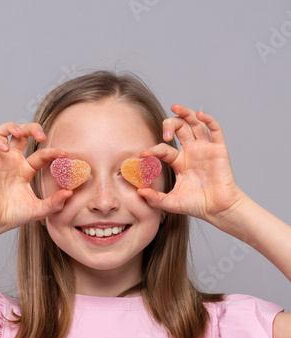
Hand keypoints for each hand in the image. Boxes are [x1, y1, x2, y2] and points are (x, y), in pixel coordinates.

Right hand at [0, 122, 72, 233]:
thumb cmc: (13, 216)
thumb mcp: (39, 210)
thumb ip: (55, 202)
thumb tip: (70, 193)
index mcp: (26, 171)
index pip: (41, 154)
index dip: (53, 152)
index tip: (64, 154)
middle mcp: (13, 162)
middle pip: (22, 135)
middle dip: (33, 128)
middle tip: (42, 136)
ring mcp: (1, 160)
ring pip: (4, 131)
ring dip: (12, 126)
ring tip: (21, 133)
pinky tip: (6, 149)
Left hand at [138, 105, 243, 225]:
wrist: (218, 209)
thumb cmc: (196, 205)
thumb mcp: (172, 203)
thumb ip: (155, 198)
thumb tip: (139, 193)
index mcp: (179, 162)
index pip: (163, 149)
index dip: (153, 150)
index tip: (143, 154)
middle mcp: (191, 152)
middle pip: (179, 128)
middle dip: (170, 125)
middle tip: (165, 135)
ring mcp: (205, 149)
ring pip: (195, 124)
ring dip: (186, 113)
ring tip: (175, 107)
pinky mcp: (219, 150)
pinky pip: (215, 129)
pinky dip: (208, 119)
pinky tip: (200, 114)